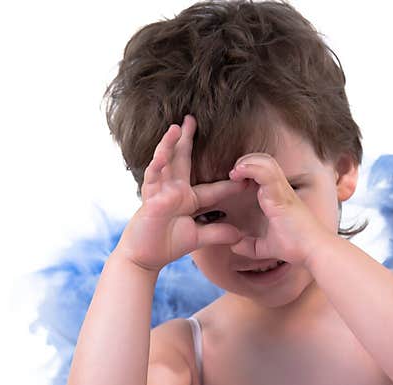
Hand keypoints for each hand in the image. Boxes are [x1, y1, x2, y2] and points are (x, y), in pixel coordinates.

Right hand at [116, 115, 247, 271]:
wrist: (143, 257)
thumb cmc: (166, 245)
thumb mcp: (197, 238)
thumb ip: (217, 234)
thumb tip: (239, 235)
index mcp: (188, 199)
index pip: (213, 187)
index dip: (230, 182)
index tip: (248, 173)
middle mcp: (174, 190)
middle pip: (183, 160)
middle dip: (187, 139)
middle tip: (192, 118)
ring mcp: (160, 193)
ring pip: (165, 164)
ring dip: (170, 145)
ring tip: (177, 127)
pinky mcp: (149, 200)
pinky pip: (153, 180)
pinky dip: (156, 167)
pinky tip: (161, 154)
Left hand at [227, 153, 328, 267]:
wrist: (314, 250)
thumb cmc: (298, 247)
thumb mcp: (267, 247)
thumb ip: (251, 246)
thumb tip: (235, 246)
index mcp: (278, 197)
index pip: (263, 171)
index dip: (248, 170)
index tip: (234, 180)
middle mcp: (281, 190)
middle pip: (264, 160)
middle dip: (246, 161)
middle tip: (233, 174)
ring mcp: (282, 190)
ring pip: (265, 161)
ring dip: (246, 162)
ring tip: (234, 173)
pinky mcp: (281, 195)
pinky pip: (265, 173)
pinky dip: (250, 168)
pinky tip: (237, 174)